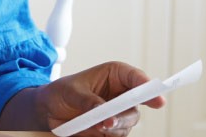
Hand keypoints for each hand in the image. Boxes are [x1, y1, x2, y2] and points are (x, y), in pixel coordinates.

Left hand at [34, 61, 166, 136]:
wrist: (49, 110)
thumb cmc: (62, 92)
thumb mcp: (72, 92)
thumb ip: (89, 101)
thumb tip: (104, 114)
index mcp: (116, 75)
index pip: (137, 78)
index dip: (147, 87)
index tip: (156, 97)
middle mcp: (122, 94)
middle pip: (135, 106)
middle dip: (124, 115)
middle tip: (110, 121)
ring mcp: (118, 113)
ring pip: (127, 124)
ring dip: (113, 128)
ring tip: (96, 127)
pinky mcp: (111, 129)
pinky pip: (116, 135)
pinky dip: (107, 135)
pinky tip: (94, 131)